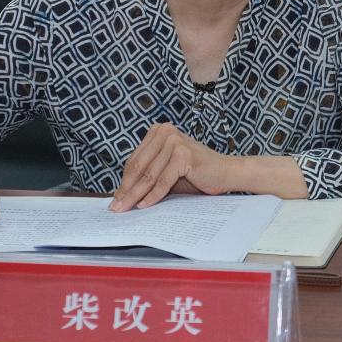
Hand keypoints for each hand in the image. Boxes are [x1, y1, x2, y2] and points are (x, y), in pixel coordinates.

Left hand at [110, 123, 231, 211]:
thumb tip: (122, 194)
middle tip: (116, 207)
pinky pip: (162, 180)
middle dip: (126, 190)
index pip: (134, 160)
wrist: (226, 173)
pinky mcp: (182, 153)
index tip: (115, 199)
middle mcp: (164, 132)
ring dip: (135, 195)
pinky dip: (152, 195)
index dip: (124, 181)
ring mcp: (174, 141)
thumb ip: (147, 176)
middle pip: (139, 167)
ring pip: (148, 175)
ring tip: (126, 209)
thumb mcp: (166, 172)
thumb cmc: (196, 174)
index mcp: (158, 131)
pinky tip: (144, 205)